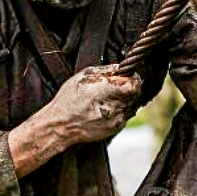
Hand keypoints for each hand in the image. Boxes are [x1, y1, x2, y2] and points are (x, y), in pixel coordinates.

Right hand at [8, 65, 141, 176]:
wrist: (61, 126)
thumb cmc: (69, 99)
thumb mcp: (83, 77)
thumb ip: (105, 70)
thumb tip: (121, 67)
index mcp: (106, 90)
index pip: (135, 84)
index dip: (133, 78)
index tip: (127, 76)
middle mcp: (114, 106)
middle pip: (135, 94)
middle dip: (128, 88)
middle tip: (117, 86)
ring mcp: (116, 119)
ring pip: (131, 105)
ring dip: (124, 99)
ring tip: (107, 98)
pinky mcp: (115, 128)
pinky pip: (125, 115)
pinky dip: (119, 110)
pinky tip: (104, 108)